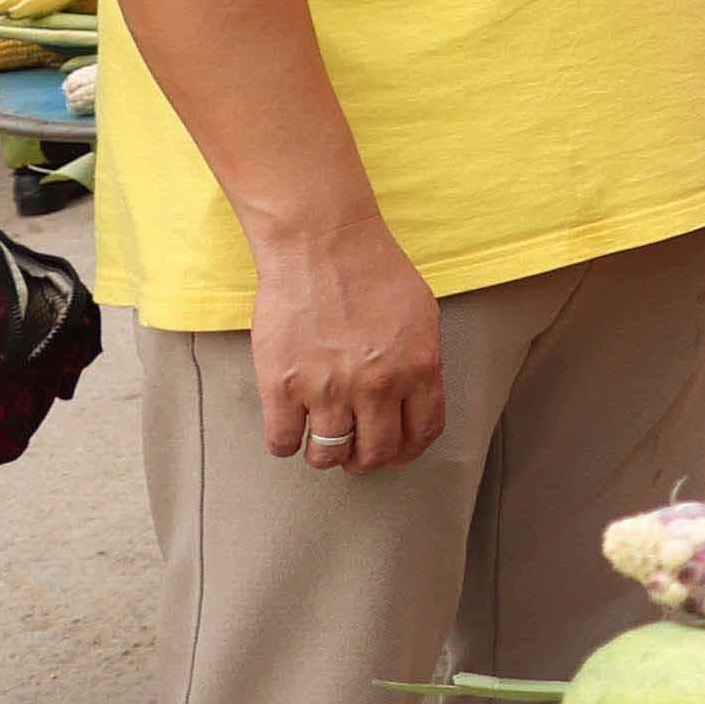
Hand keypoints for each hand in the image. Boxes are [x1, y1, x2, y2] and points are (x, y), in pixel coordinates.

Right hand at [257, 221, 446, 470]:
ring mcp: (327, 389)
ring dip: (325, 455)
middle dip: (366, 460)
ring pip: (327, 456)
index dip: (407, 450)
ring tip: (321, 438)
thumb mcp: (421, 315)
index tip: (394, 450)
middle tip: (354, 451)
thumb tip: (414, 399)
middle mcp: (377, 386)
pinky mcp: (282, 385)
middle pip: (376, 453)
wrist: (321, 243)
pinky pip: (282, 442)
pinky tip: (289, 425)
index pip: (422, 433)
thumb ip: (420, 361)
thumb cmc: (373, 270)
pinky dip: (285, 443)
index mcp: (419, 368)